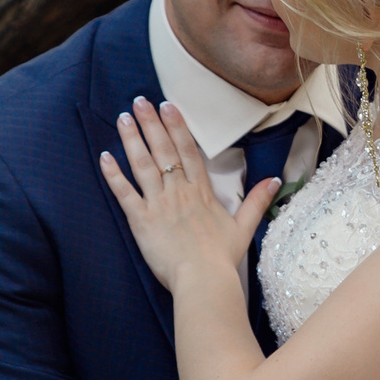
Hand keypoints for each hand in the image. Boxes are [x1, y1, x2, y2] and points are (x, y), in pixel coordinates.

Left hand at [98, 98, 275, 291]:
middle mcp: (179, 191)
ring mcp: (159, 204)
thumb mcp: (244, 227)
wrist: (204, 279)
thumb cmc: (222, 257)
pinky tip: (104, 156)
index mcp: (201, 191)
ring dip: (132, 139)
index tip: (167, 106)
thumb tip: (275, 180)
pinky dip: (114, 175)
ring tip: (123, 117)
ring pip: (143, 165)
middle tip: (140, 100)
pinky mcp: (141, 220)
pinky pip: (125, 193)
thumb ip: (257, 201)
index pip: (188, 151)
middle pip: (164, 150)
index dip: (177, 126)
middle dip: (151, 123)